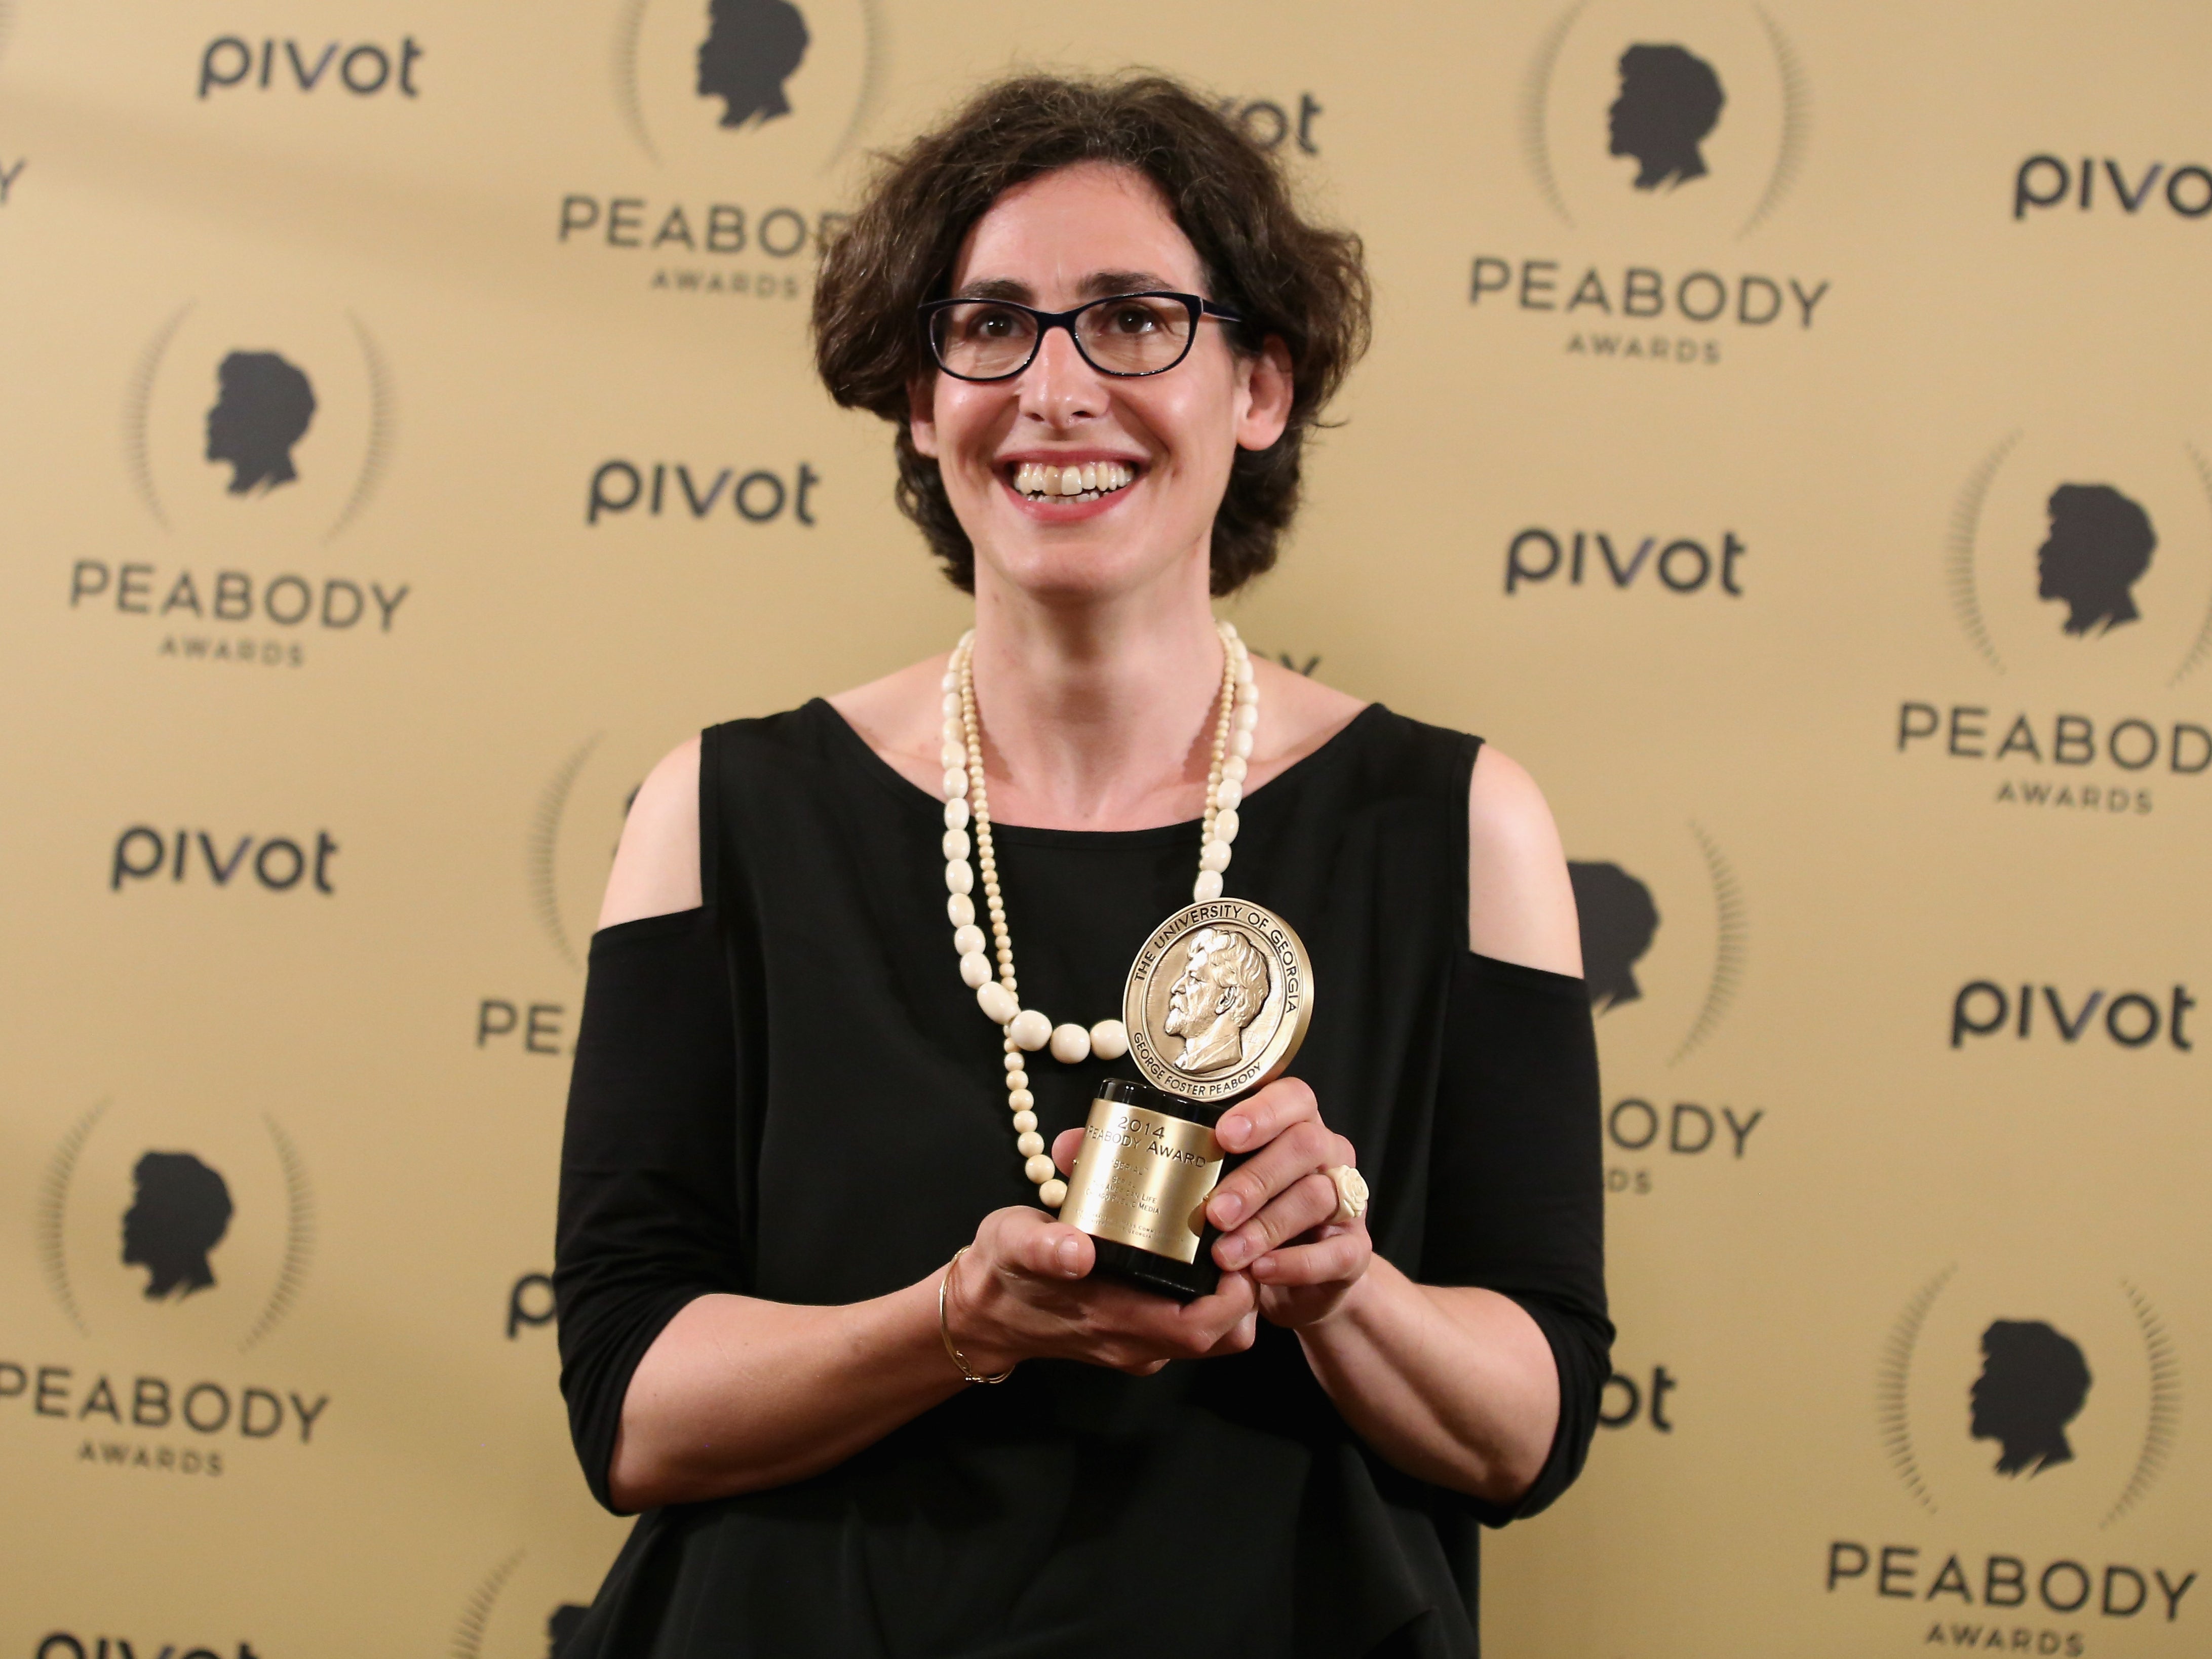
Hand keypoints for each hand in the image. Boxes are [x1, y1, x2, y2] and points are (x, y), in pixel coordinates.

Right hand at [947, 1203, 1258, 1377]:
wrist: (982, 1311)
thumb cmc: (1002, 1272)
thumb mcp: (1012, 1245)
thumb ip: (1042, 1247)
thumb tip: (1077, 1250)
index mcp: (1115, 1323)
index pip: (1202, 1328)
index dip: (1235, 1296)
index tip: (1240, 1247)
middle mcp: (1136, 1342)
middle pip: (1223, 1333)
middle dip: (1246, 1290)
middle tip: (1243, 1234)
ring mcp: (1139, 1342)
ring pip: (1213, 1332)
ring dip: (1232, 1294)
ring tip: (1230, 1240)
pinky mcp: (1136, 1332)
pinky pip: (1190, 1323)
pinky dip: (1208, 1295)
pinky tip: (1200, 1251)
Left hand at [1201, 1077, 1371, 1329]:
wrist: (1296, 1282)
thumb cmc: (1250, 1218)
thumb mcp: (1228, 1187)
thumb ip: (1207, 1171)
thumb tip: (1153, 1173)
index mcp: (1297, 1126)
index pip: (1293, 1098)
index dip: (1262, 1111)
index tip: (1223, 1134)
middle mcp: (1329, 1155)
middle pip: (1305, 1144)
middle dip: (1255, 1178)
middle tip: (1214, 1211)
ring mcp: (1347, 1201)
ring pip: (1317, 1196)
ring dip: (1266, 1226)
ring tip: (1225, 1253)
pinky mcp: (1355, 1248)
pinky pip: (1335, 1251)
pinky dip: (1294, 1263)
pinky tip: (1261, 1270)